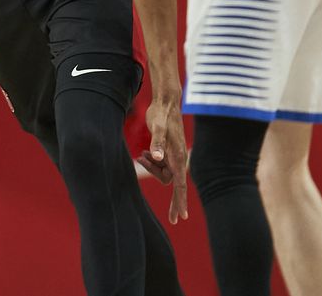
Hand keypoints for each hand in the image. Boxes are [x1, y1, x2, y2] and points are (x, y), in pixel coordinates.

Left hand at [144, 97, 189, 223]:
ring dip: (151, 169)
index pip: (180, 185)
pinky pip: (159, 164)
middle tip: (172, 219)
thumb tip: (155, 157)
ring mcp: (173, 155)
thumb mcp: (157, 127)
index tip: (181, 217)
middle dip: (169, 196)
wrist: (164, 102)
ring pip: (162, 172)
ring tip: (140, 155)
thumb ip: (156, 142)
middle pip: (171, 183)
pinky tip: (142, 153)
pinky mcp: (167, 150)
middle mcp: (178, 158)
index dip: (179, 201)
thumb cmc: (161, 114)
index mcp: (178, 156)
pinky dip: (150, 162)